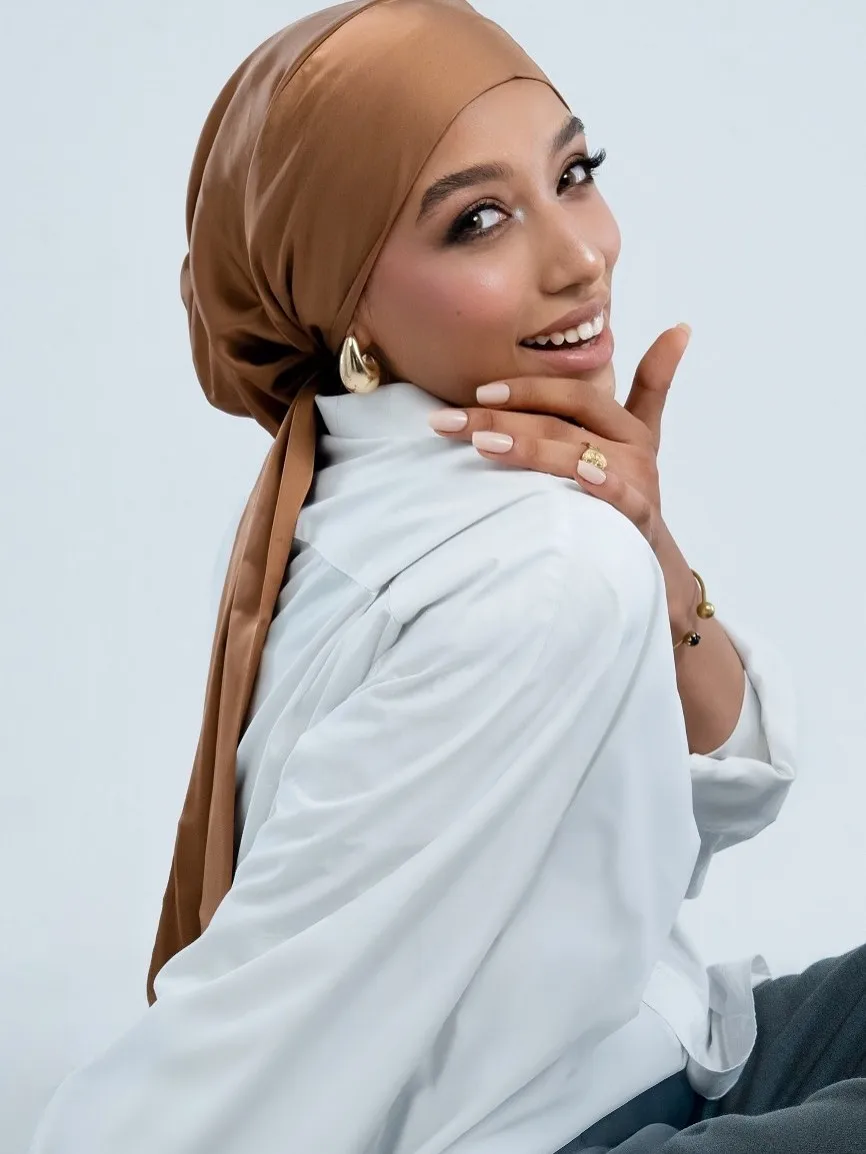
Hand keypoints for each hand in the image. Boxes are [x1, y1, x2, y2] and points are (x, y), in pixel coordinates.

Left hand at [427, 323, 698, 635]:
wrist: (656, 567)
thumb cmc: (632, 494)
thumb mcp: (643, 438)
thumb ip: (653, 385)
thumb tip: (680, 327)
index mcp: (626, 427)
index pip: (573, 395)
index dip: (527, 389)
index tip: (479, 392)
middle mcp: (633, 450)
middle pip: (561, 424)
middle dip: (501, 419)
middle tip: (449, 420)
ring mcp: (638, 485)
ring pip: (577, 457)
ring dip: (530, 448)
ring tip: (481, 443)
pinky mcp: (640, 522)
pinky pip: (620, 500)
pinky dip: (602, 487)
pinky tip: (577, 479)